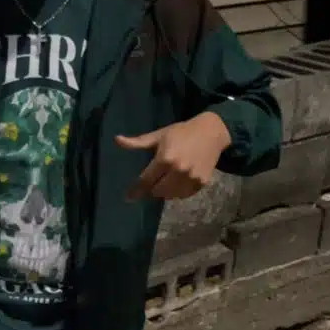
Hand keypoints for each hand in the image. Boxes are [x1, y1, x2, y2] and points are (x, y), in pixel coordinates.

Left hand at [116, 112, 231, 200]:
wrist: (212, 132)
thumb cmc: (182, 132)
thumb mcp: (159, 135)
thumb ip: (138, 142)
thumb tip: (116, 140)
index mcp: (165, 159)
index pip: (145, 181)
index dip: (135, 190)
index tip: (127, 197)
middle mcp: (178, 171)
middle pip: (157, 191)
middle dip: (151, 189)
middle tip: (151, 182)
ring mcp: (191, 178)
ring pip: (170, 195)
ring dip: (164, 191)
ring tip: (164, 181)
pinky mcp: (201, 183)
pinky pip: (183, 195)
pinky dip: (177, 192)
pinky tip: (177, 182)